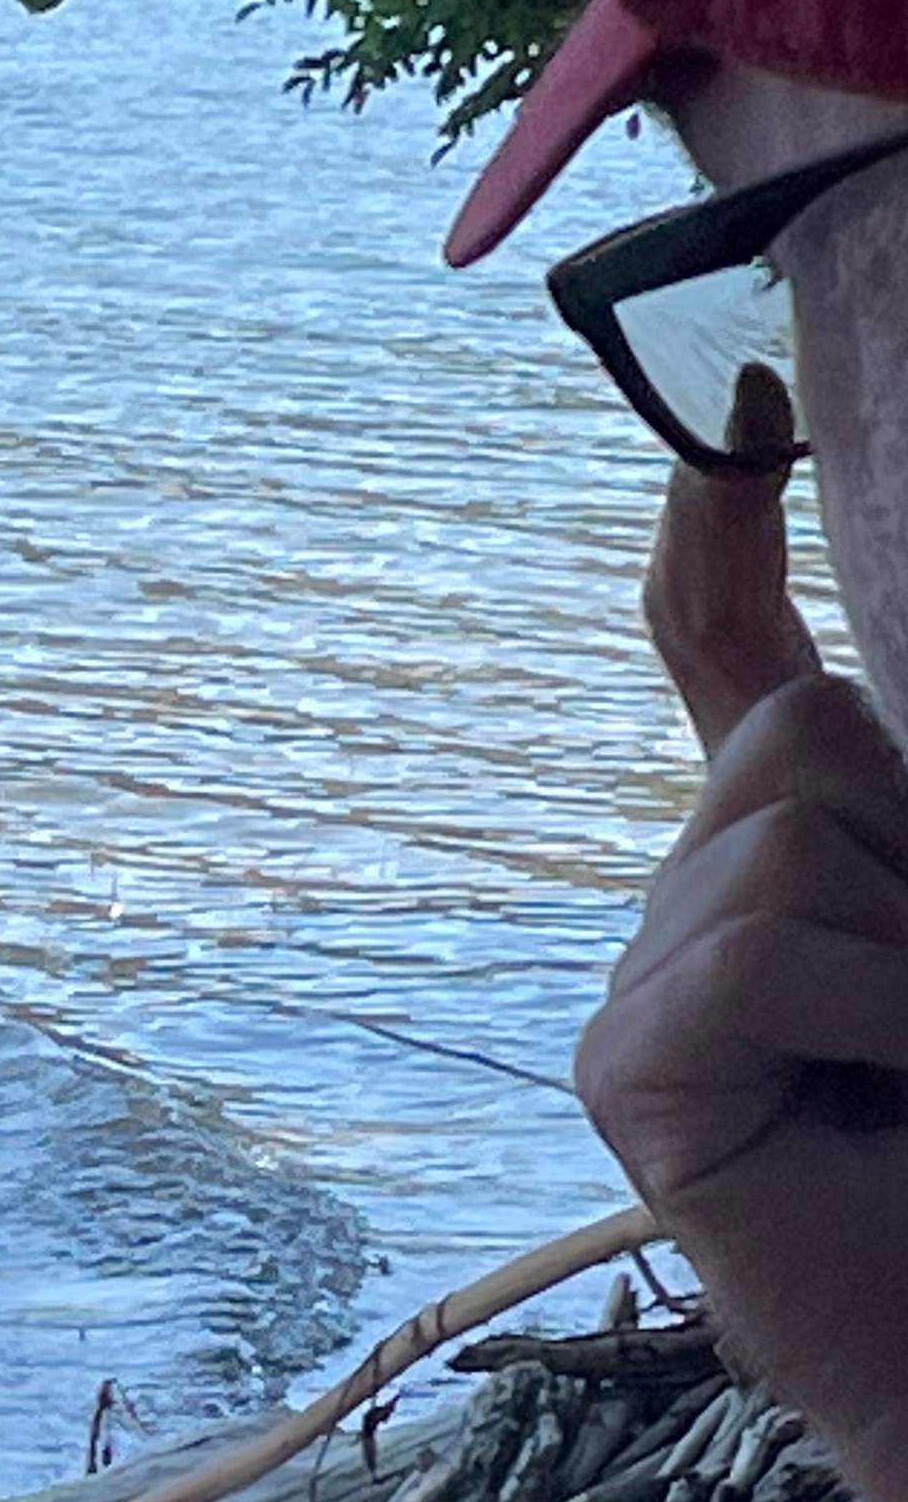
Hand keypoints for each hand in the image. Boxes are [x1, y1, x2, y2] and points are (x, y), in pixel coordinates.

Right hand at [575, 383, 907, 1501]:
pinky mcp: (628, 1070)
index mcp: (789, 870)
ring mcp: (643, 989)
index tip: (738, 399)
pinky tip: (872, 1102)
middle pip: (804, 733)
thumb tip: (843, 702)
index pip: (729, 666)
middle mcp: (694, 909)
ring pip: (786, 830)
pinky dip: (872, 1010)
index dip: (722, 536)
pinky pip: (756, 945)